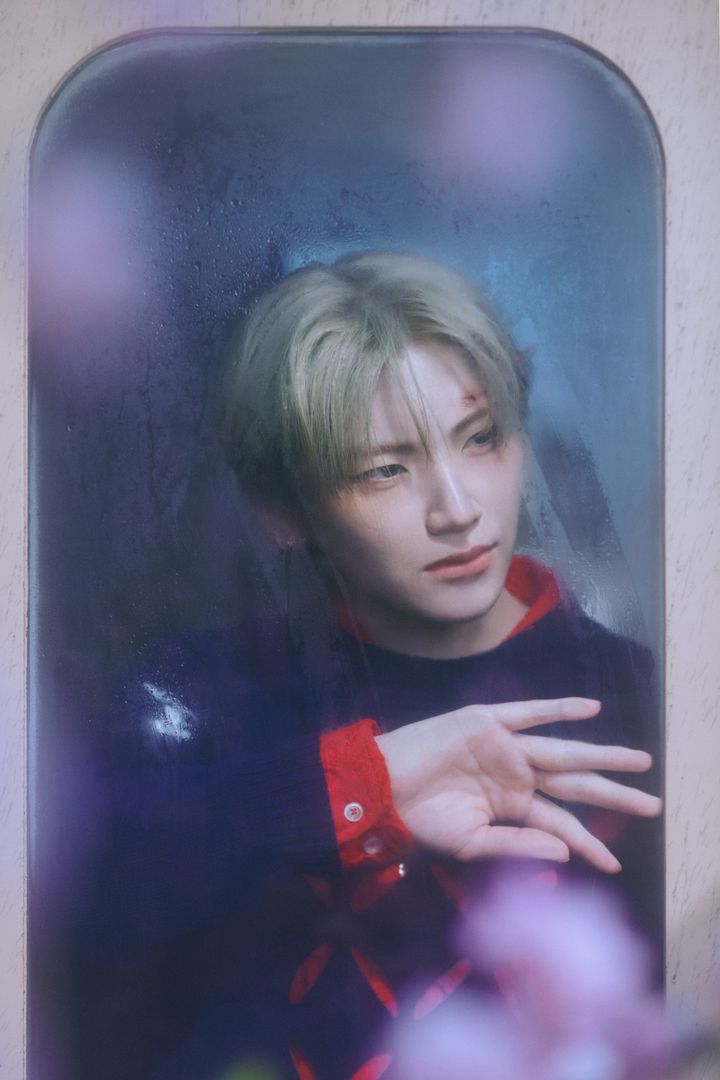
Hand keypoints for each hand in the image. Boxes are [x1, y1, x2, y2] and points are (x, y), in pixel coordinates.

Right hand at [375, 697, 660, 872]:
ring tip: (640, 760)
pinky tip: (591, 710)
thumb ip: (518, 846)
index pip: (561, 824)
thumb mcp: (472, 843)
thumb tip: (565, 855)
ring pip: (563, 751)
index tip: (613, 864)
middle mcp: (516, 775)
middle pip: (575, 785)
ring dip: (602, 753)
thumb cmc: (420, 819)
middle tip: (653, 805)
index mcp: (512, 807)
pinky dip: (559, 710)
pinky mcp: (487, 722)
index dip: (588, 842)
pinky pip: (530, 714)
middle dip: (614, 794)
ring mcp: (504, 747)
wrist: (381, 789)